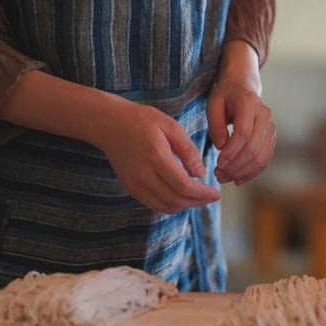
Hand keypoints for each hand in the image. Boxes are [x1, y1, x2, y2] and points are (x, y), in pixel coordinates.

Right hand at [93, 101, 220, 213]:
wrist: (109, 124)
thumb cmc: (142, 120)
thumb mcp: (170, 126)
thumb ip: (187, 150)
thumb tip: (201, 173)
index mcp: (156, 156)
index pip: (183, 185)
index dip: (202, 194)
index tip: (216, 193)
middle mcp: (143, 174)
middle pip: (175, 200)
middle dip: (197, 202)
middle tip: (211, 197)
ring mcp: (134, 183)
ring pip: (164, 206)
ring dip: (185, 206)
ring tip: (199, 198)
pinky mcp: (129, 187)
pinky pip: (153, 204)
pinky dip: (170, 205)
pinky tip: (182, 197)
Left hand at [206, 77, 275, 184]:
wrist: (243, 84)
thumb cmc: (225, 94)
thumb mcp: (213, 104)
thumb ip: (215, 125)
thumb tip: (222, 147)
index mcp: (249, 103)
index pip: (243, 133)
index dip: (231, 152)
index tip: (217, 164)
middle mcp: (264, 114)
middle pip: (254, 147)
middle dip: (236, 166)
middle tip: (218, 175)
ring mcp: (271, 125)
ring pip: (262, 156)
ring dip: (243, 172)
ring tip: (225, 178)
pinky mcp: (271, 136)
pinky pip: (266, 158)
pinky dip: (253, 171)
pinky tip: (239, 179)